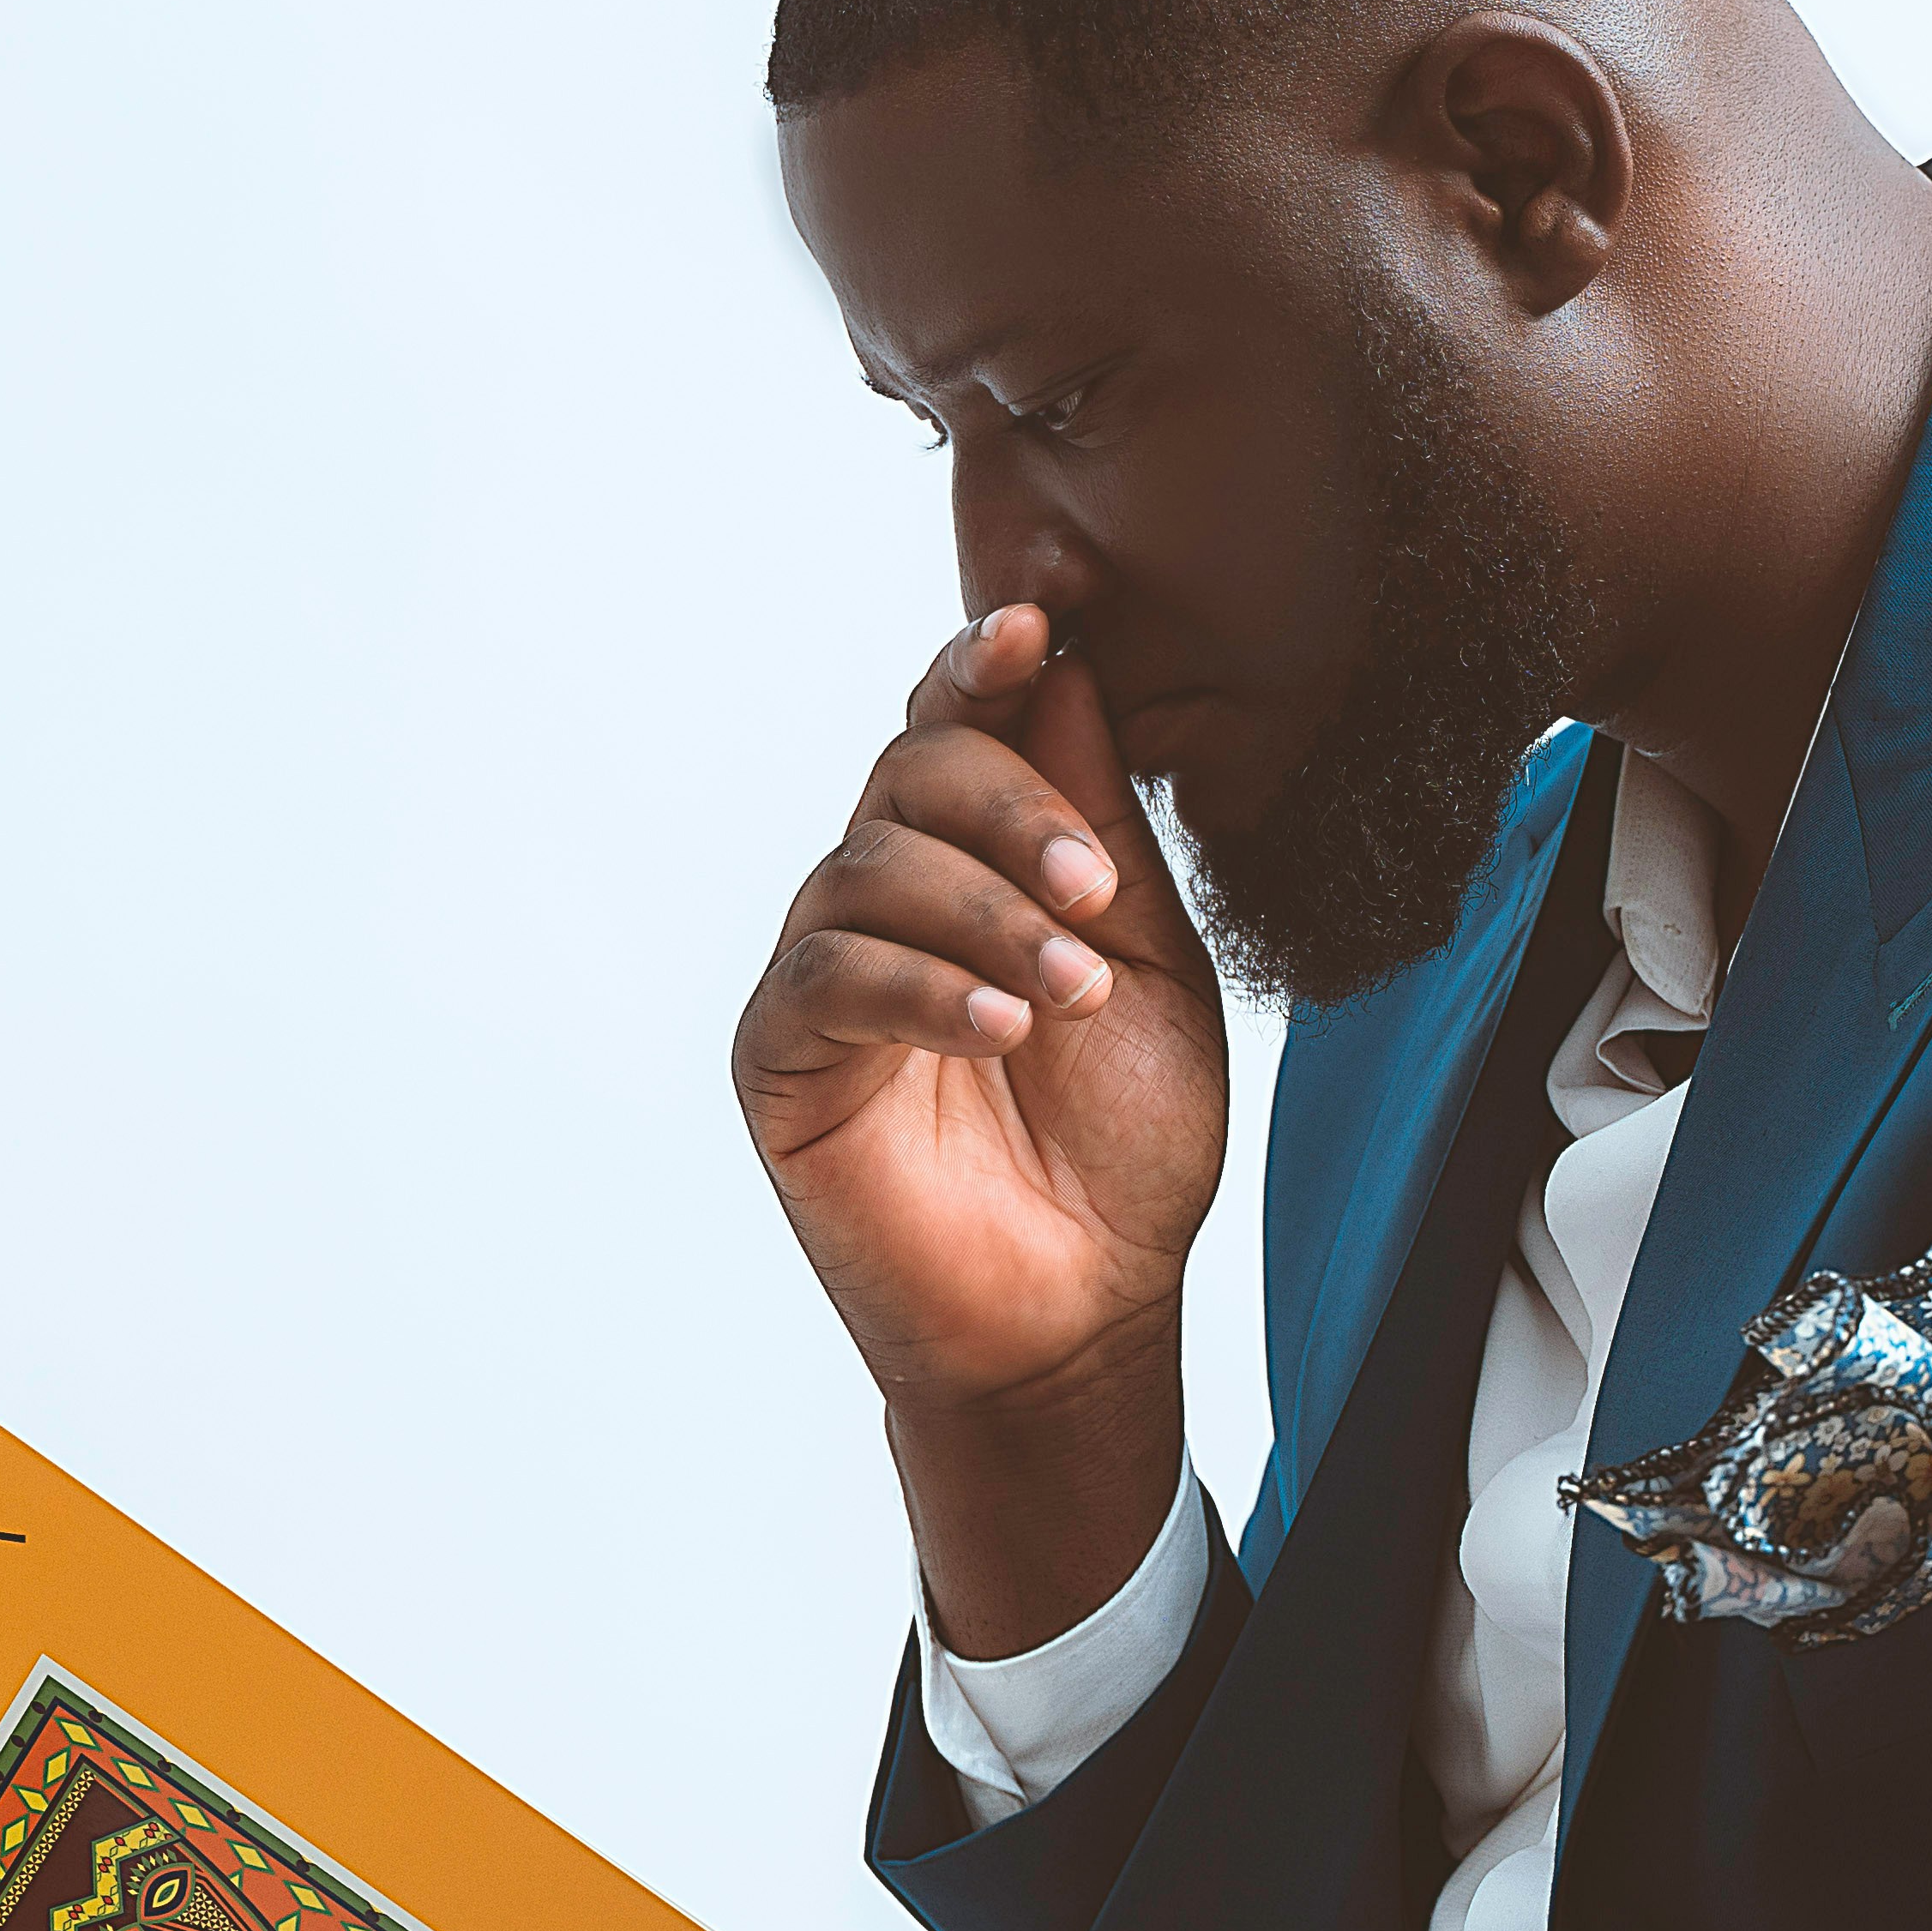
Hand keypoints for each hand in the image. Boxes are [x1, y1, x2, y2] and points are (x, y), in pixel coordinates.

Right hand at [731, 606, 1223, 1650]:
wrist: (1084, 1305)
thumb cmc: (1123, 1141)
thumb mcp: (1147, 957)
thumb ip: (1101, 821)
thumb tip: (1069, 665)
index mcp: (977, 856)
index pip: (959, 723)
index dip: (983, 662)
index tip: (1038, 626)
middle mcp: (887, 893)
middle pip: (913, 769)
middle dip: (1013, 808)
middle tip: (1097, 891)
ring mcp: (826, 969)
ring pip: (873, 866)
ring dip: (985, 914)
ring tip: (1069, 994)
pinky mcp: (784, 1057)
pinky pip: (829, 976)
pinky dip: (922, 987)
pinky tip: (999, 1027)